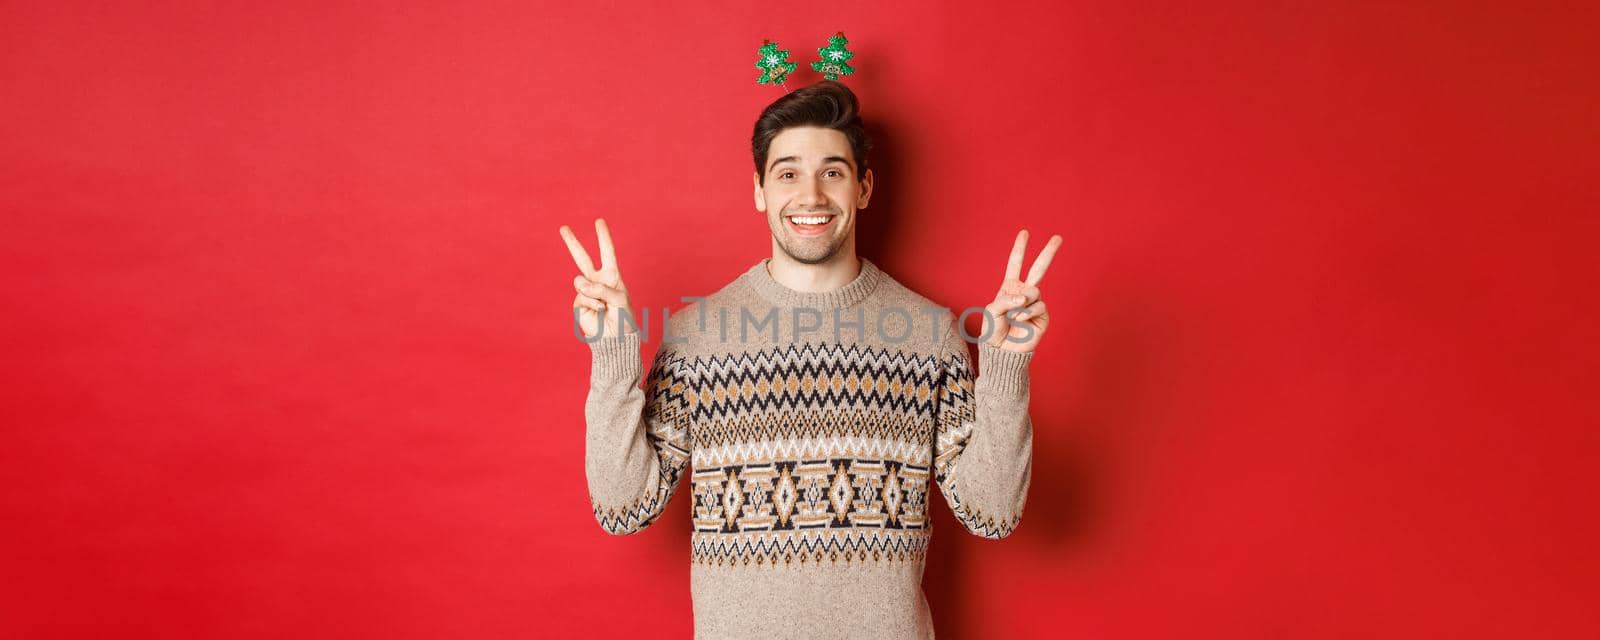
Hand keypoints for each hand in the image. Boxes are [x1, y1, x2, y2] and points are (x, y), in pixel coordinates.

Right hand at [560, 219, 634, 338]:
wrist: (616, 339)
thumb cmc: (624, 319)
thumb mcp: (620, 299)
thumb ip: (601, 288)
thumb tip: (579, 283)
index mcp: (612, 276)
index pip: (607, 253)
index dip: (603, 237)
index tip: (599, 222)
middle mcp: (598, 281)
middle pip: (583, 258)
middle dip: (573, 243)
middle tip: (563, 227)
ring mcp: (587, 292)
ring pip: (580, 280)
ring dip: (594, 292)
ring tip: (604, 305)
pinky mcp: (579, 304)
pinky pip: (582, 296)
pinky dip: (592, 303)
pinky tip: (600, 311)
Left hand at [980, 230, 1061, 352]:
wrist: (1002, 351)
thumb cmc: (994, 330)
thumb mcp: (992, 310)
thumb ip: (1006, 298)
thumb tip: (1025, 297)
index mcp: (1010, 287)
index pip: (1015, 264)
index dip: (1020, 248)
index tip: (1025, 233)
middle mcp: (1024, 293)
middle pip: (1038, 268)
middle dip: (1048, 252)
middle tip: (1058, 237)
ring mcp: (1035, 304)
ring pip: (1034, 291)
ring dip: (1022, 302)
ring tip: (1013, 315)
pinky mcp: (1043, 316)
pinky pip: (1037, 306)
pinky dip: (1026, 312)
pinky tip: (1019, 320)